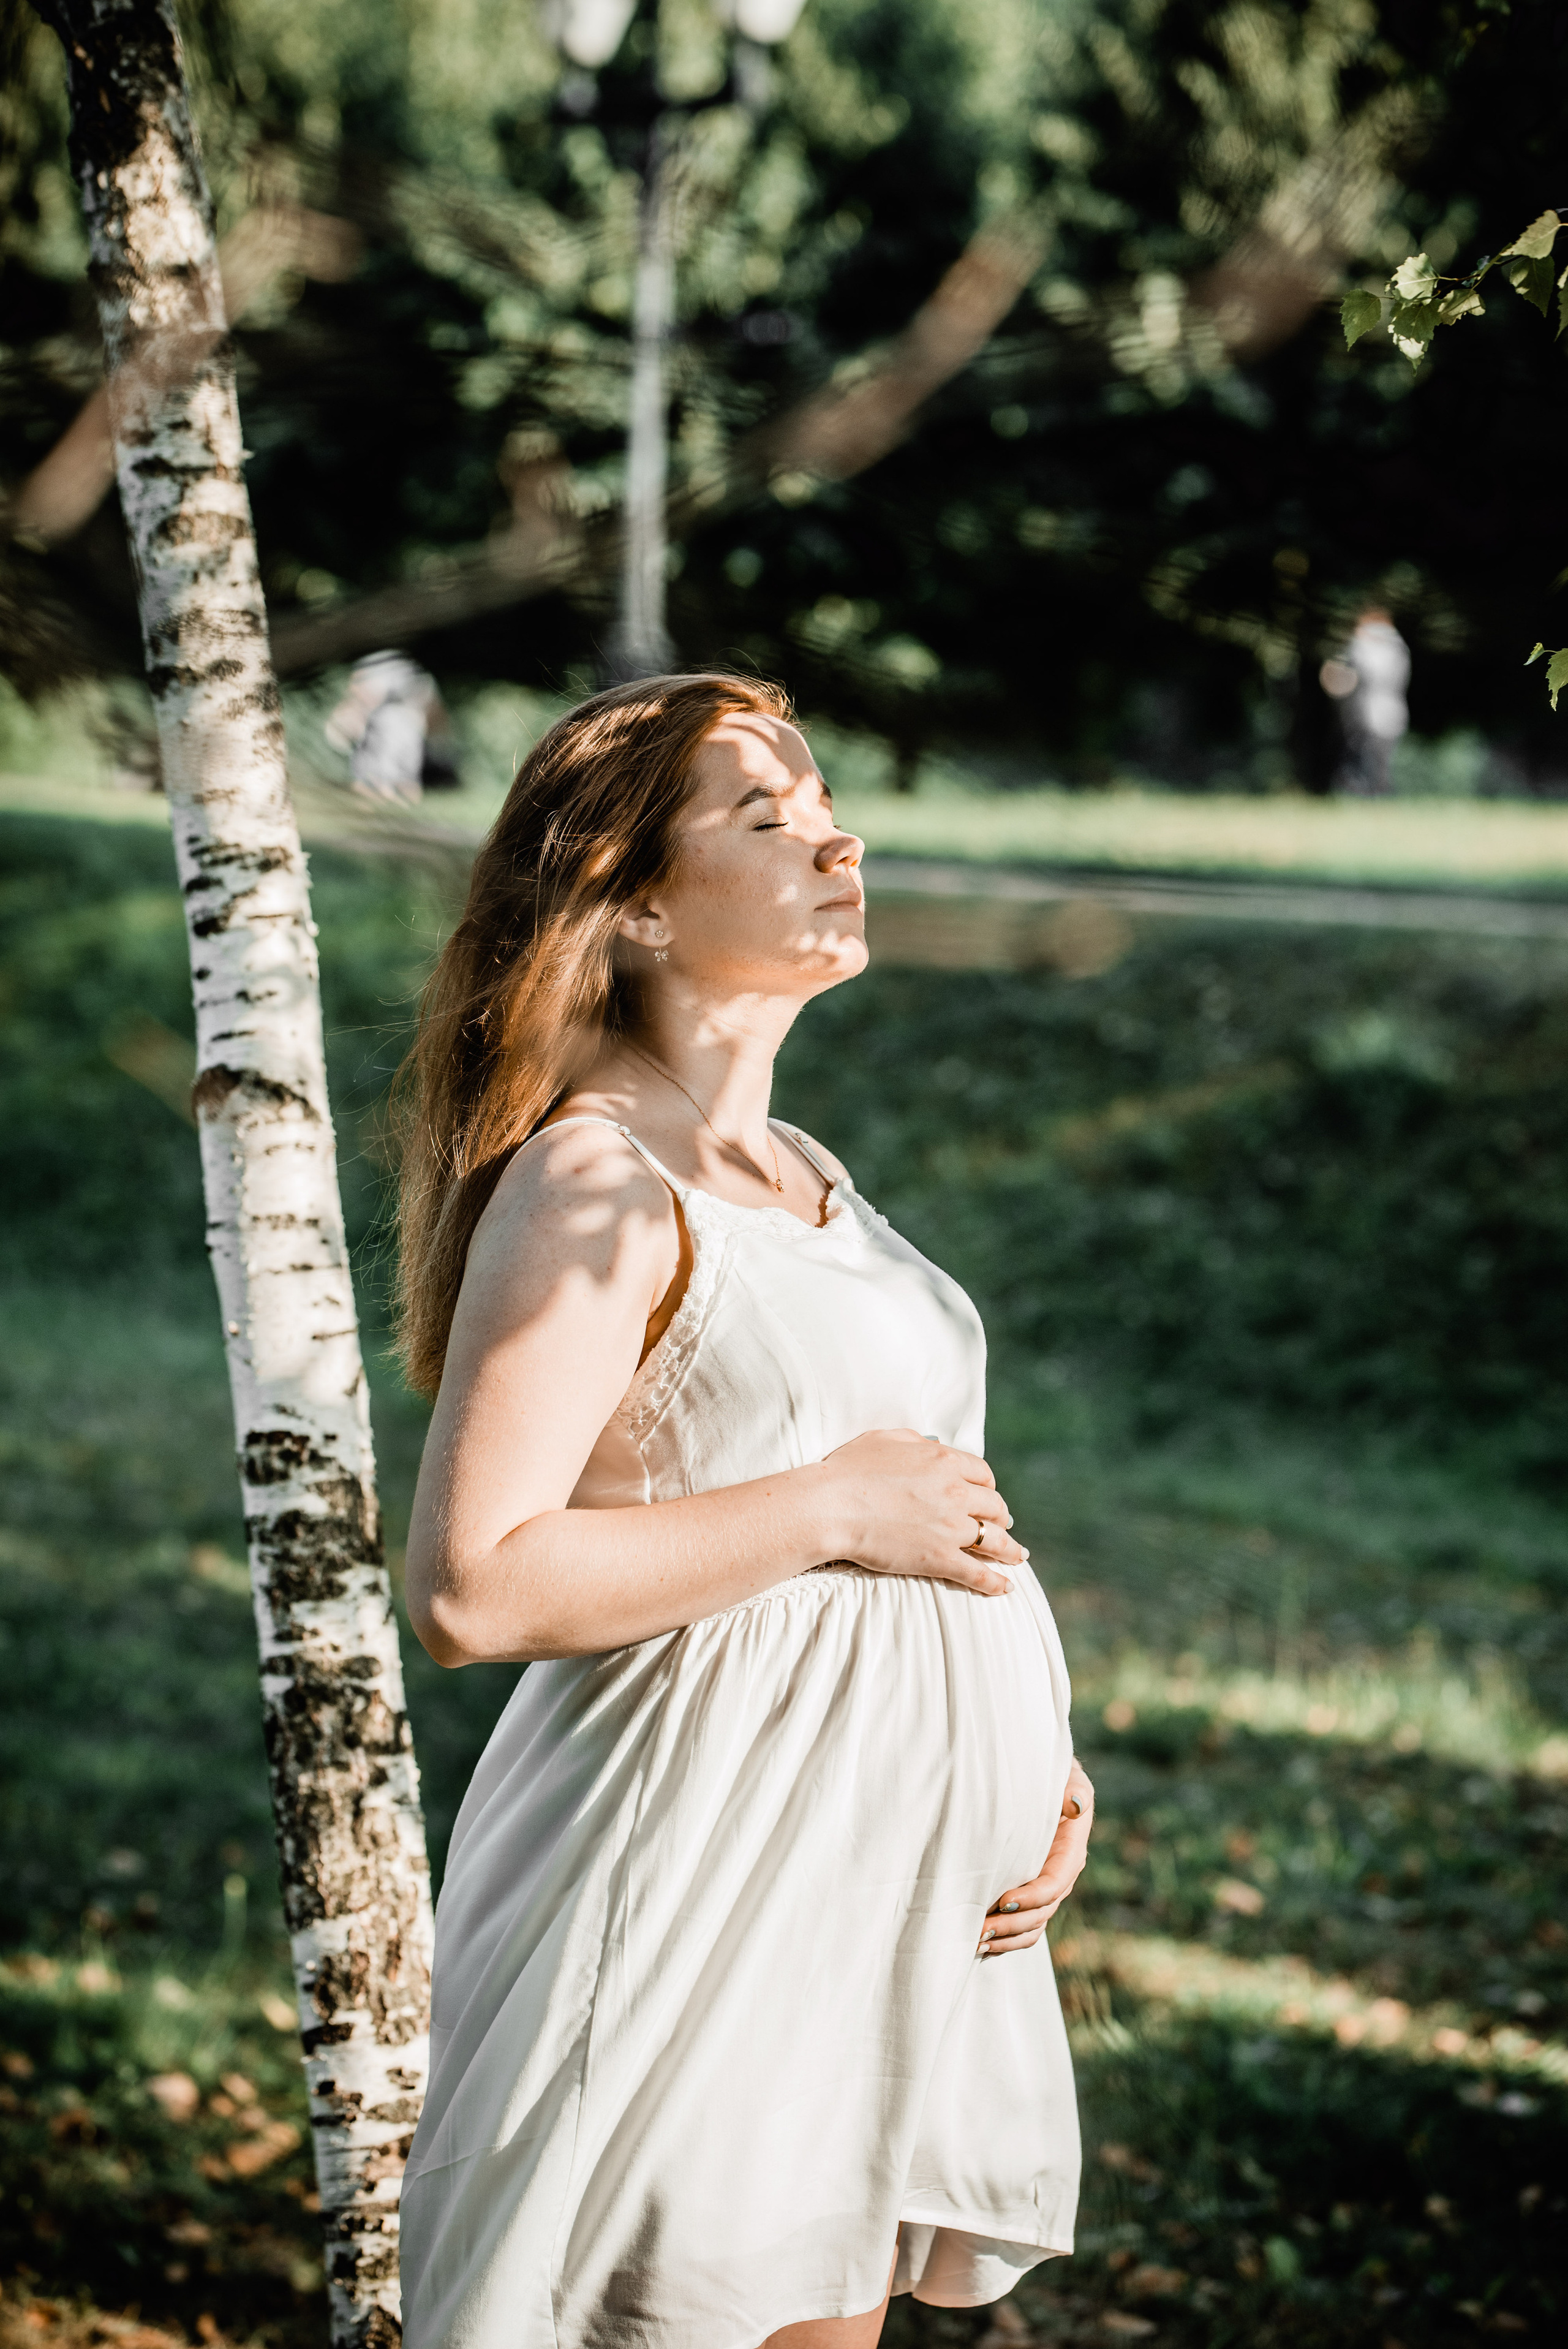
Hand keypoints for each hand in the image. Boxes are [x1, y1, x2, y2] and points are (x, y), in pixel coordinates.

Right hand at [817, 1428, 1026, 1595]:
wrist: (831, 1506)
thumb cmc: (849, 1470)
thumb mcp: (886, 1439)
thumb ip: (915, 1440)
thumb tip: (931, 1444)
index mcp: (944, 1461)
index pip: (982, 1475)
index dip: (988, 1487)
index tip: (987, 1496)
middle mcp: (955, 1492)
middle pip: (994, 1506)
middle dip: (1000, 1516)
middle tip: (1002, 1524)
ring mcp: (950, 1527)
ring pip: (994, 1540)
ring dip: (1010, 1549)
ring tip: (1019, 1556)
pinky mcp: (939, 1558)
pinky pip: (978, 1573)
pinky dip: (995, 1582)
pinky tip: (1006, 1588)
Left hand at [977, 1757, 1094, 1956]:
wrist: (1037, 1780)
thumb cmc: (1050, 1775)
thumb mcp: (1067, 1776)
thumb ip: (1073, 1789)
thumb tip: (1075, 1805)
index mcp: (1071, 1852)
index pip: (1055, 1883)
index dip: (1032, 1897)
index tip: (1003, 1902)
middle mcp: (1061, 1876)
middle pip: (1042, 1912)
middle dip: (1012, 1925)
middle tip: (980, 1929)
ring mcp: (1046, 1889)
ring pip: (1033, 1926)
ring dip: (1007, 1938)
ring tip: (977, 1940)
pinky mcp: (1030, 1895)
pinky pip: (1024, 1927)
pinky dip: (1006, 1940)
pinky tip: (982, 1944)